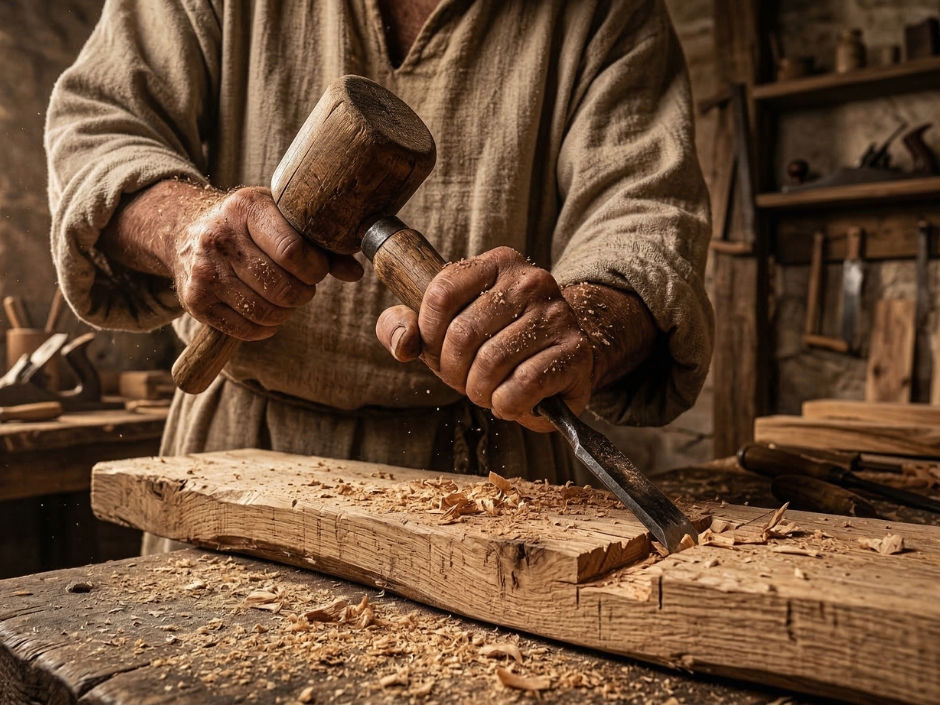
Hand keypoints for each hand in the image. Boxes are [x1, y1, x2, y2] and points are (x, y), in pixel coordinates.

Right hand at [171, 186, 362, 339]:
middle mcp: (218, 238)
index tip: (316, 270)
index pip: (291, 251)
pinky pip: (245, 330)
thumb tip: (355, 273)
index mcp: (245, 209)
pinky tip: (264, 311)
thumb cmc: (249, 225)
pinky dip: (264, 328)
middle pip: (282, 288)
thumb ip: (320, 244)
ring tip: (283, 297)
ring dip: (285, 312)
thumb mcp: (281, 217)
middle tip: (302, 287)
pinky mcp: (194, 300)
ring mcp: (203, 271)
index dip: (314, 270)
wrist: (185, 229)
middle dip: (303, 294)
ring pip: (266, 312)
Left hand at [375, 247, 592, 431]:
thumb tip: (401, 343)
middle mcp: (530, 280)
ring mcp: (557, 313)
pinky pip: (524, 384)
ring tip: (488, 391)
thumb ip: (407, 328)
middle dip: (454, 371)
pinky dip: (507, 404)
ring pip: (492, 362)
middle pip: (463, 333)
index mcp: (496, 264)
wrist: (559, 364)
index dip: (429, 335)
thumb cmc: (494, 346)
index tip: (439, 352)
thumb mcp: (444, 333)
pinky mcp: (575, 350)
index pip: (441, 294)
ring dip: (480, 391)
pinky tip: (511, 400)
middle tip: (465, 380)